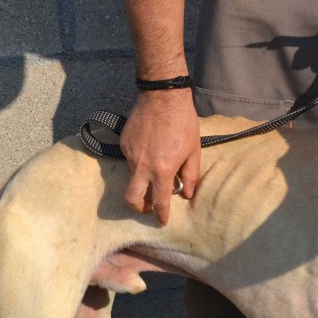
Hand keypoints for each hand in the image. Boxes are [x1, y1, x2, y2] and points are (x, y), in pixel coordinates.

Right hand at [118, 88, 200, 225]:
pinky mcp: (124, 143)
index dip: (161, 215)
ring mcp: (130, 154)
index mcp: (162, 170)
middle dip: (138, 207)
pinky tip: (150, 148)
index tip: (162, 221)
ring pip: (133, 176)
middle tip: (148, 206)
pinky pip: (130, 159)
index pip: (159, 201)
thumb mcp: (193, 151)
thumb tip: (187, 194)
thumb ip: (190, 176)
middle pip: (131, 198)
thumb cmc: (183, 122)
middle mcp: (142, 165)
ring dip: (143, 178)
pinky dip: (139, 161)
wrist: (162, 96)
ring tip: (157, 165)